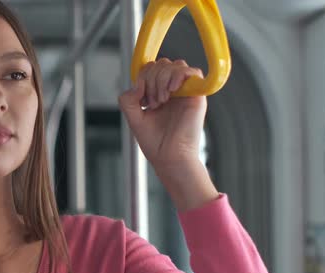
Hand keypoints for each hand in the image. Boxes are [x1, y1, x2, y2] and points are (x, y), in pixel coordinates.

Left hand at [118, 58, 217, 210]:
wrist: (169, 157)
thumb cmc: (155, 142)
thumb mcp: (133, 118)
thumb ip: (127, 100)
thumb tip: (137, 85)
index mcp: (158, 93)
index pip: (150, 69)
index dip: (143, 78)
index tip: (142, 99)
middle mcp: (172, 90)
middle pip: (162, 64)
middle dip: (152, 79)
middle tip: (153, 102)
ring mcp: (185, 92)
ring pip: (176, 65)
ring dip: (163, 79)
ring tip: (162, 100)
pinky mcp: (197, 96)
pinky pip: (193, 72)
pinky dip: (179, 76)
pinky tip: (172, 90)